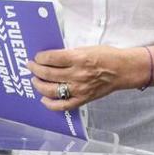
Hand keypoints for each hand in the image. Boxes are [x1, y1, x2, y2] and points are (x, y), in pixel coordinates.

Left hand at [27, 45, 142, 111]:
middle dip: (35, 69)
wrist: (122, 70)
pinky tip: (44, 99)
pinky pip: (62, 106)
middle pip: (48, 73)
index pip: (52, 58)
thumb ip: (69, 54)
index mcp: (79, 58)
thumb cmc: (107, 56)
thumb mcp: (86, 49)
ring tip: (35, 80)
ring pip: (51, 90)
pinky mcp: (82, 99)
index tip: (37, 56)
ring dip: (39, 85)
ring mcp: (79, 89)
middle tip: (31, 66)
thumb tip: (51, 57)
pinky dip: (50, 104)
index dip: (41, 57)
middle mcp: (77, 74)